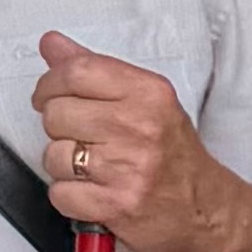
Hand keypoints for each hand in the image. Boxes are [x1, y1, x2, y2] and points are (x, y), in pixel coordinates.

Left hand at [35, 30, 251, 251]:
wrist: (202, 207)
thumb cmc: (171, 152)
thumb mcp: (145, 100)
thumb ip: (96, 70)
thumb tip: (51, 43)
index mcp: (149, 93)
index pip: (77, 71)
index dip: (50, 84)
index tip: (49, 96)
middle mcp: (140, 126)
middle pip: (57, 113)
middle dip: (59, 127)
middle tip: (80, 136)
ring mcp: (127, 168)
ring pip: (53, 155)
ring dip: (63, 164)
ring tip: (90, 166)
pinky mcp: (115, 204)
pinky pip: (60, 193)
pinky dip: (70, 195)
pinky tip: (92, 190)